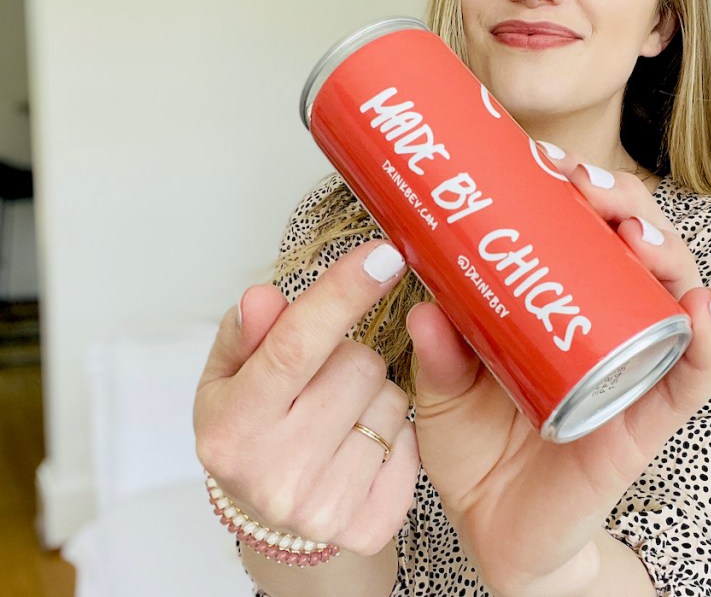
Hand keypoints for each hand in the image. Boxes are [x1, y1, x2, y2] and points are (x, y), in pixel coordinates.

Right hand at [194, 240, 419, 555]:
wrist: (272, 519)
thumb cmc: (251, 431)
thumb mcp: (229, 379)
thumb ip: (248, 334)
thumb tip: (264, 296)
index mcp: (232, 430)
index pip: (294, 347)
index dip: (342, 294)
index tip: (384, 255)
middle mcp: (274, 474)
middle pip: (358, 366)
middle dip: (349, 359)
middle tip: (323, 381)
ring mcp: (324, 507)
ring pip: (392, 400)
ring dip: (375, 396)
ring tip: (340, 417)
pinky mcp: (370, 526)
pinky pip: (411, 442)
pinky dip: (395, 435)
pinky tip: (361, 446)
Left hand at [409, 157, 710, 596]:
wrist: (496, 531)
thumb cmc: (476, 448)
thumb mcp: (443, 391)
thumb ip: (440, 352)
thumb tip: (422, 303)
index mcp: (561, 306)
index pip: (584, 230)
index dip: (576, 188)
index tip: (543, 159)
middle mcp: (605, 325)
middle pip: (635, 246)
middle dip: (621, 203)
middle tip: (582, 185)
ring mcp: (632, 367)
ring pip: (673, 293)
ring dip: (666, 252)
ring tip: (635, 233)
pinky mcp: (647, 419)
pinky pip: (691, 376)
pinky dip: (706, 340)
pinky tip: (698, 307)